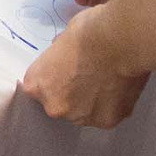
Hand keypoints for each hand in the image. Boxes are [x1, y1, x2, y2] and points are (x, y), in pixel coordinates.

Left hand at [21, 9, 148, 128]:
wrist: (118, 42)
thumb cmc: (88, 33)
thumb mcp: (60, 42)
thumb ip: (58, 61)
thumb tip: (65, 61)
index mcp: (36, 86)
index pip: (39, 90)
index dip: (55, 80)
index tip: (66, 72)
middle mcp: (55, 107)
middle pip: (62, 105)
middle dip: (73, 94)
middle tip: (89, 76)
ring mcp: (81, 117)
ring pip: (86, 112)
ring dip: (93, 102)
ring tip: (107, 80)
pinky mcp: (107, 122)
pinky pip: (108, 114)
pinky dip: (113, 104)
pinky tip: (118, 86)